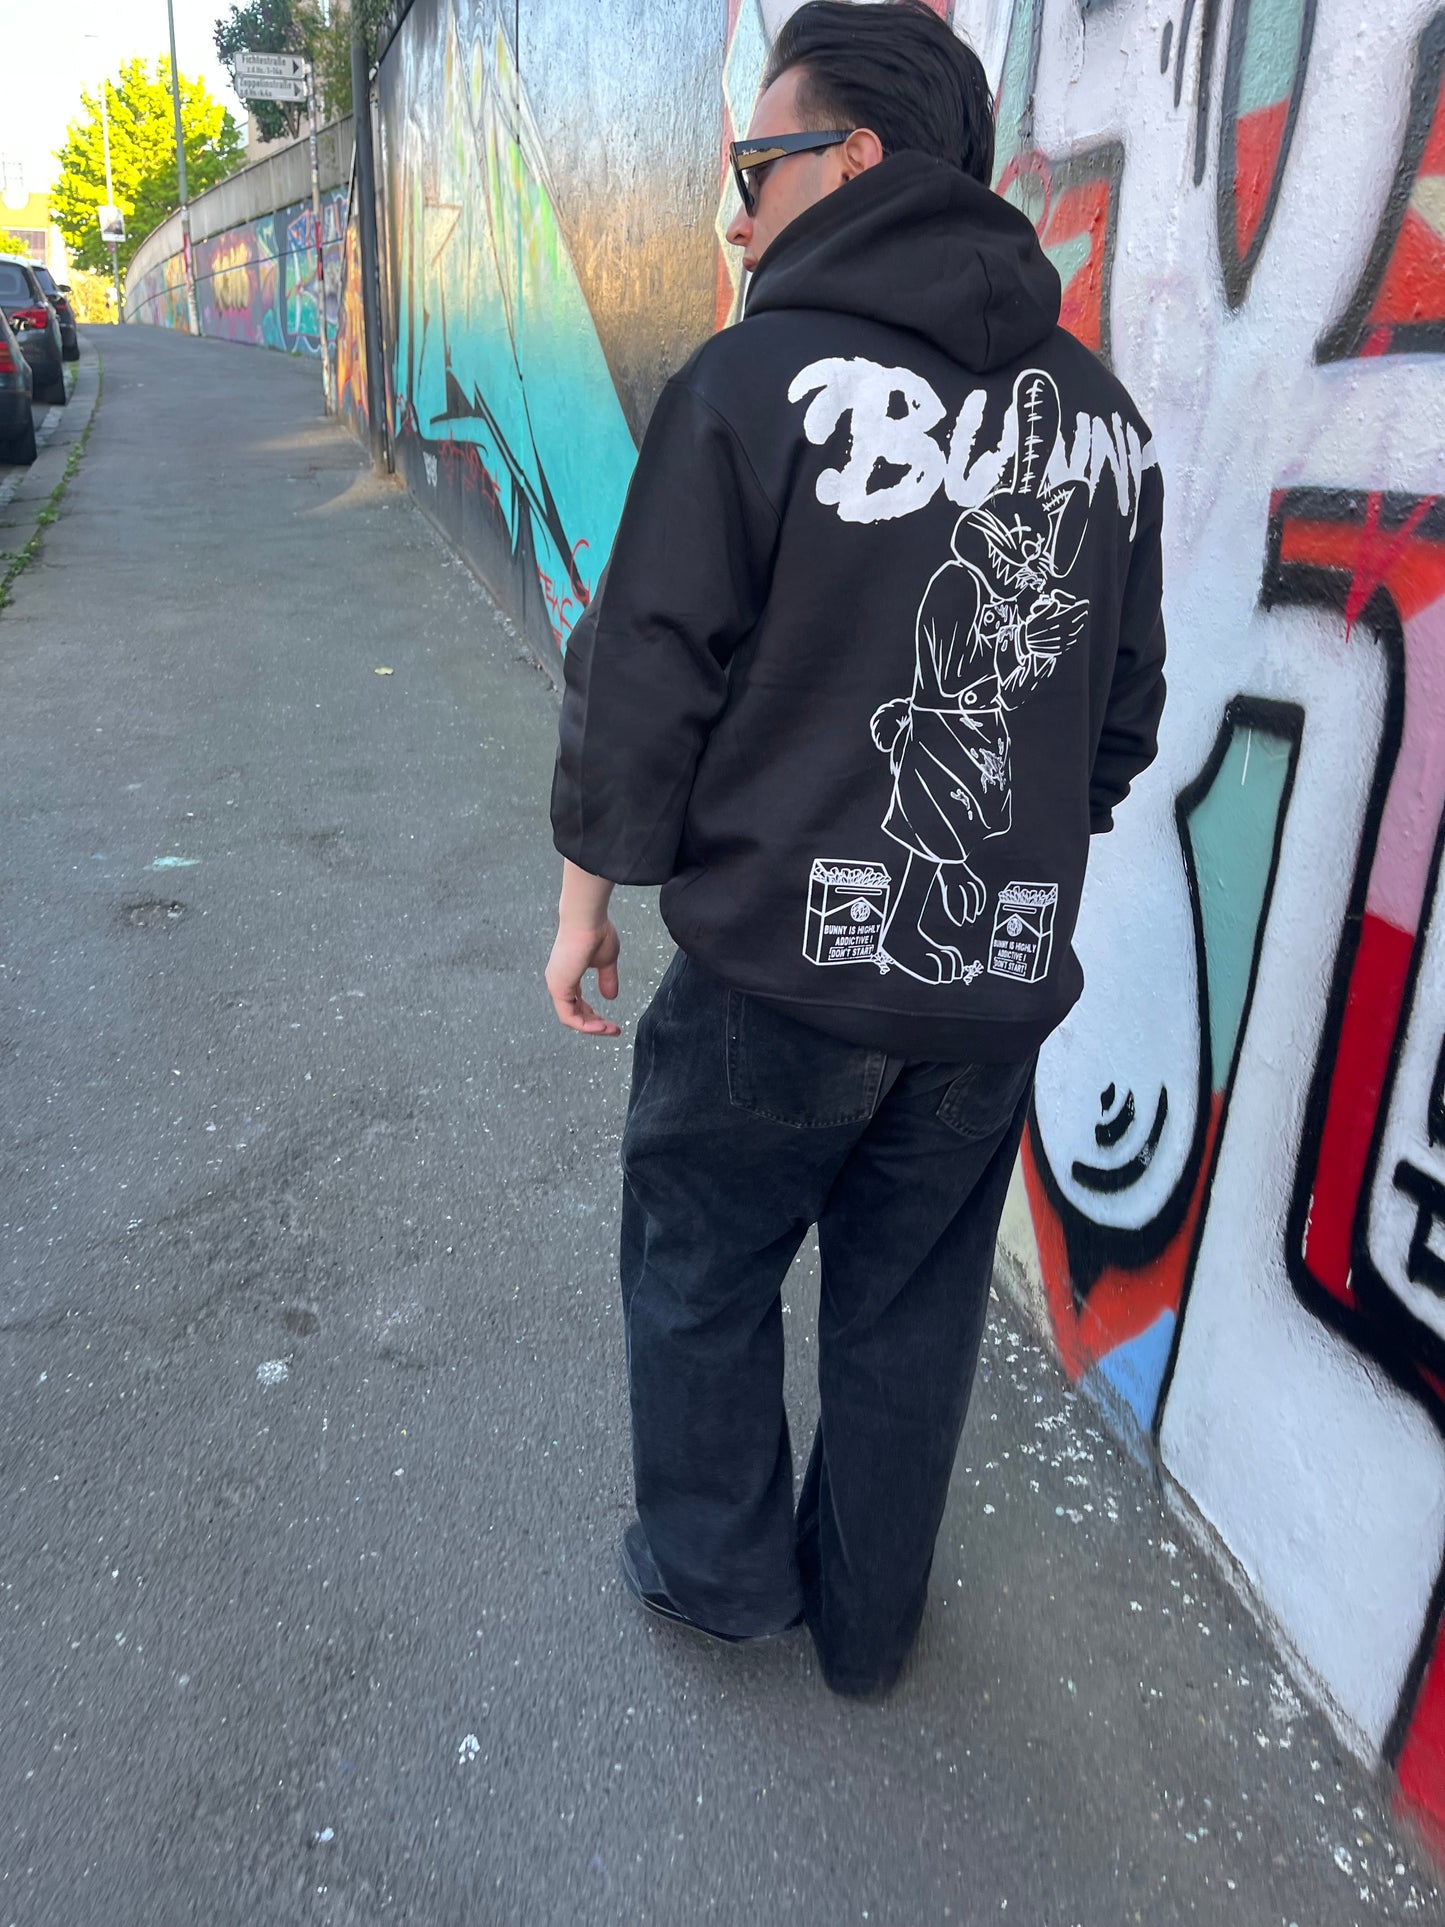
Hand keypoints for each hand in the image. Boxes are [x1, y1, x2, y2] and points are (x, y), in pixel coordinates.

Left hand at [546, 919, 621, 1035]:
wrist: (588, 920)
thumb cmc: (596, 933)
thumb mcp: (606, 961)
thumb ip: (607, 979)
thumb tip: (611, 997)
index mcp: (567, 974)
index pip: (577, 1003)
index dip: (593, 1015)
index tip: (611, 1022)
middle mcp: (558, 981)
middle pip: (574, 1013)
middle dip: (595, 1024)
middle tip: (613, 1029)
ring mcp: (556, 985)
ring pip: (571, 1018)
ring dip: (592, 1027)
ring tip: (611, 1030)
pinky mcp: (559, 988)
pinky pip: (569, 1016)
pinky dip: (586, 1025)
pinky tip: (602, 1026)